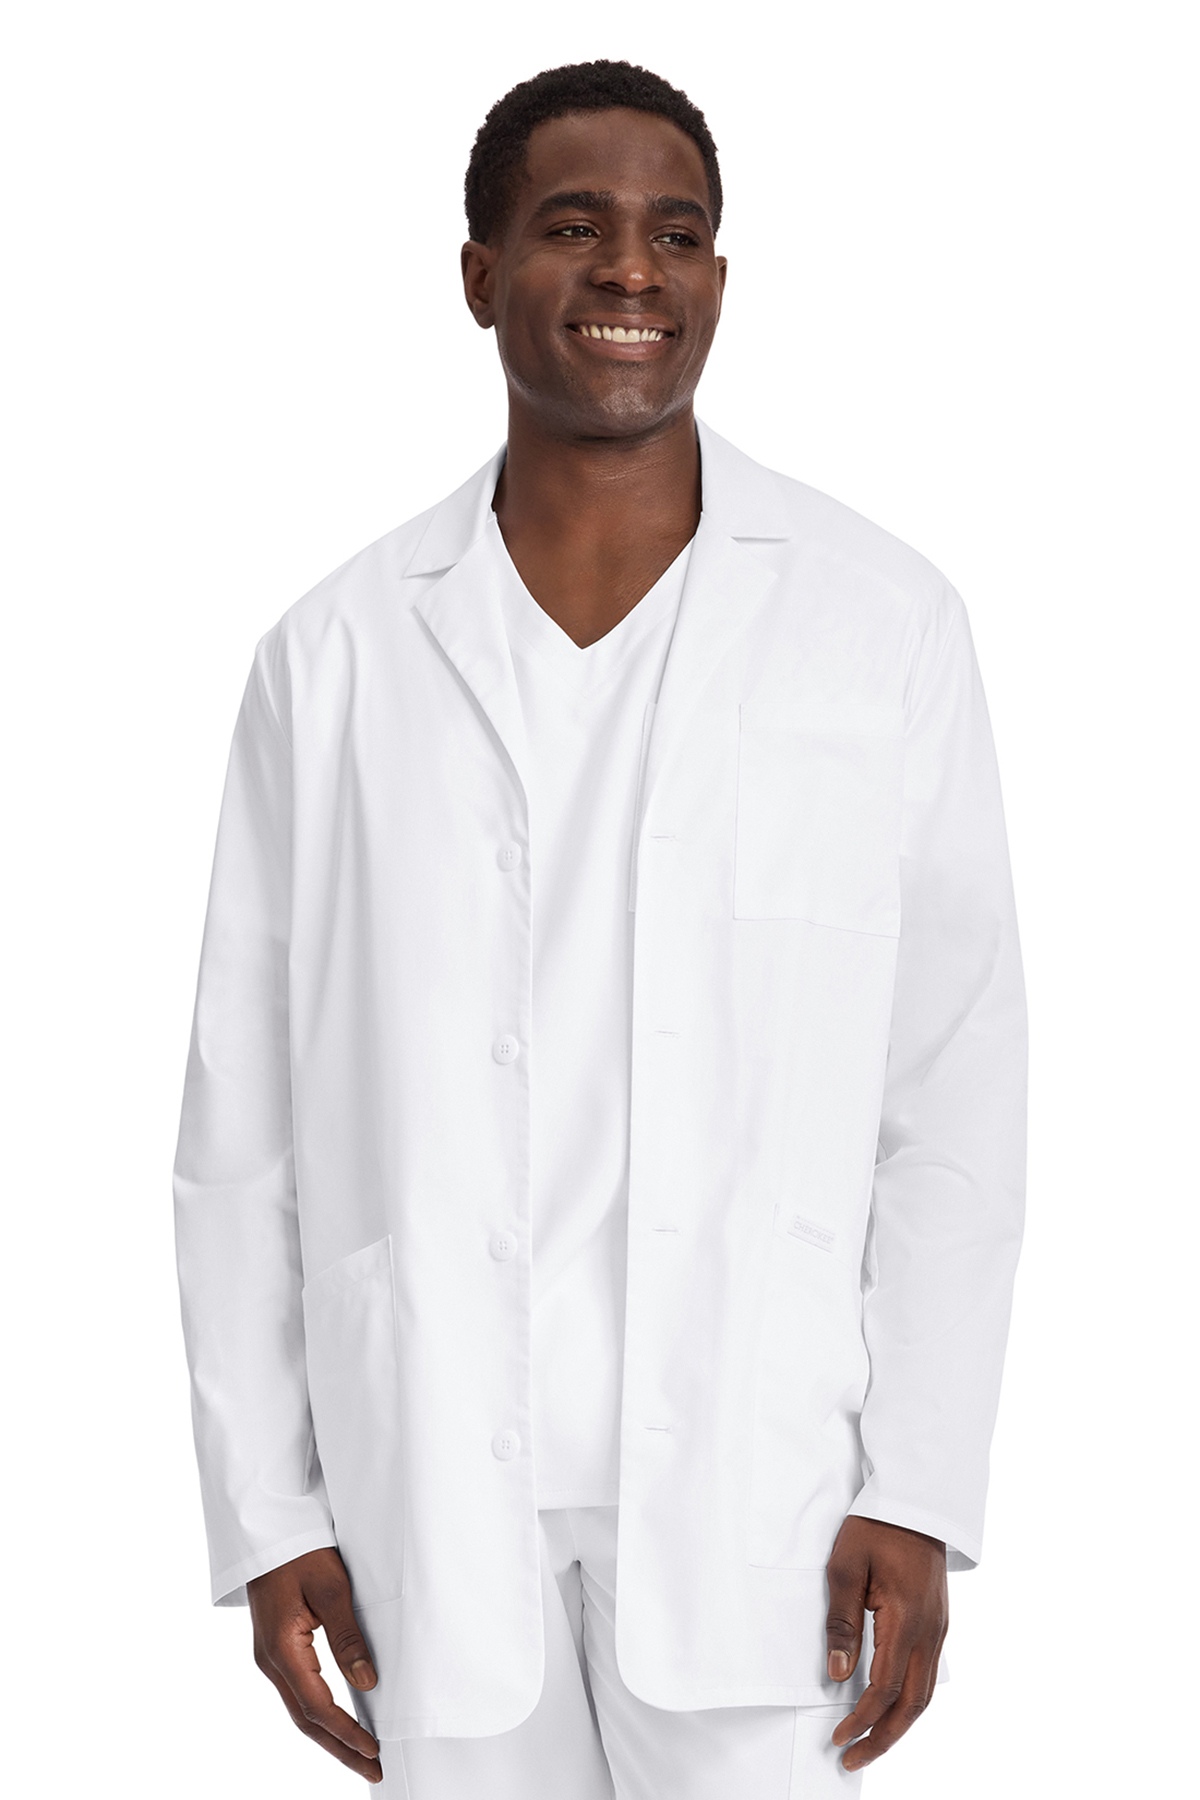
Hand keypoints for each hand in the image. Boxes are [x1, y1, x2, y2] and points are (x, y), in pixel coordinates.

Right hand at [248, 1546, 382, 1782]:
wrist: (268, 1530)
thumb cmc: (300, 1551)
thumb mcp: (331, 1588)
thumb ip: (347, 1637)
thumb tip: (366, 1682)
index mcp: (281, 1649)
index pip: (317, 1707)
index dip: (346, 1732)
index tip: (374, 1750)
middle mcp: (270, 1661)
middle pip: (306, 1719)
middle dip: (340, 1748)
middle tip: (374, 1769)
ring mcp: (270, 1657)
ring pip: (300, 1710)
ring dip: (330, 1736)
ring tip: (361, 1756)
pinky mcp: (276, 1650)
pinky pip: (297, 1693)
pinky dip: (319, 1715)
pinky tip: (338, 1723)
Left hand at [824, 1515, 947, 1773]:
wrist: (915, 1499)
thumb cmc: (875, 1527)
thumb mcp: (846, 1566)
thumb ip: (841, 1622)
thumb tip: (836, 1673)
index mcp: (907, 1620)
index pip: (885, 1688)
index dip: (862, 1720)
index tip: (839, 1738)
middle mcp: (930, 1631)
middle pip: (913, 1704)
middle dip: (884, 1737)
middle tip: (854, 1759)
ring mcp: (939, 1628)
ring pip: (925, 1693)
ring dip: (900, 1723)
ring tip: (871, 1743)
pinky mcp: (939, 1622)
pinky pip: (929, 1674)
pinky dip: (911, 1700)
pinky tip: (892, 1706)